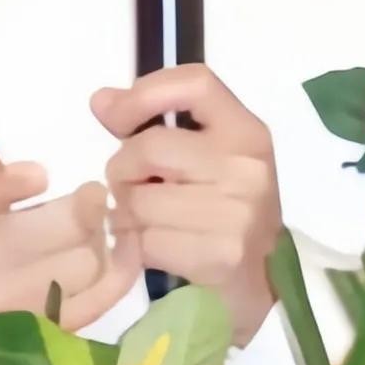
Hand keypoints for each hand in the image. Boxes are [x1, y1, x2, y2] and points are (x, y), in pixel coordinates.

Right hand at [0, 74, 143, 333]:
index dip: (3, 187)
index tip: (38, 175)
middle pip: (47, 231)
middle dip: (80, 210)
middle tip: (96, 196)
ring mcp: (6, 306)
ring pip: (81, 261)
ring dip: (98, 239)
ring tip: (99, 225)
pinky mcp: (41, 329)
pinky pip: (98, 295)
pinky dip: (118, 268)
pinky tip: (121, 248)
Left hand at [94, 65, 281, 345]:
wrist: (264, 281)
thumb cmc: (226, 208)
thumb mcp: (208, 157)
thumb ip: (155, 124)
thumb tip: (100, 101)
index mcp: (247, 131)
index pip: (195, 83)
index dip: (144, 93)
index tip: (115, 116)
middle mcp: (246, 166)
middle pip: (149, 147)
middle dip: (123, 170)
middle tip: (134, 187)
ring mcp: (236, 212)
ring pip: (138, 199)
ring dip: (127, 214)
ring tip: (147, 220)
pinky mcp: (219, 255)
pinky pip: (145, 241)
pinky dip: (137, 247)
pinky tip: (155, 247)